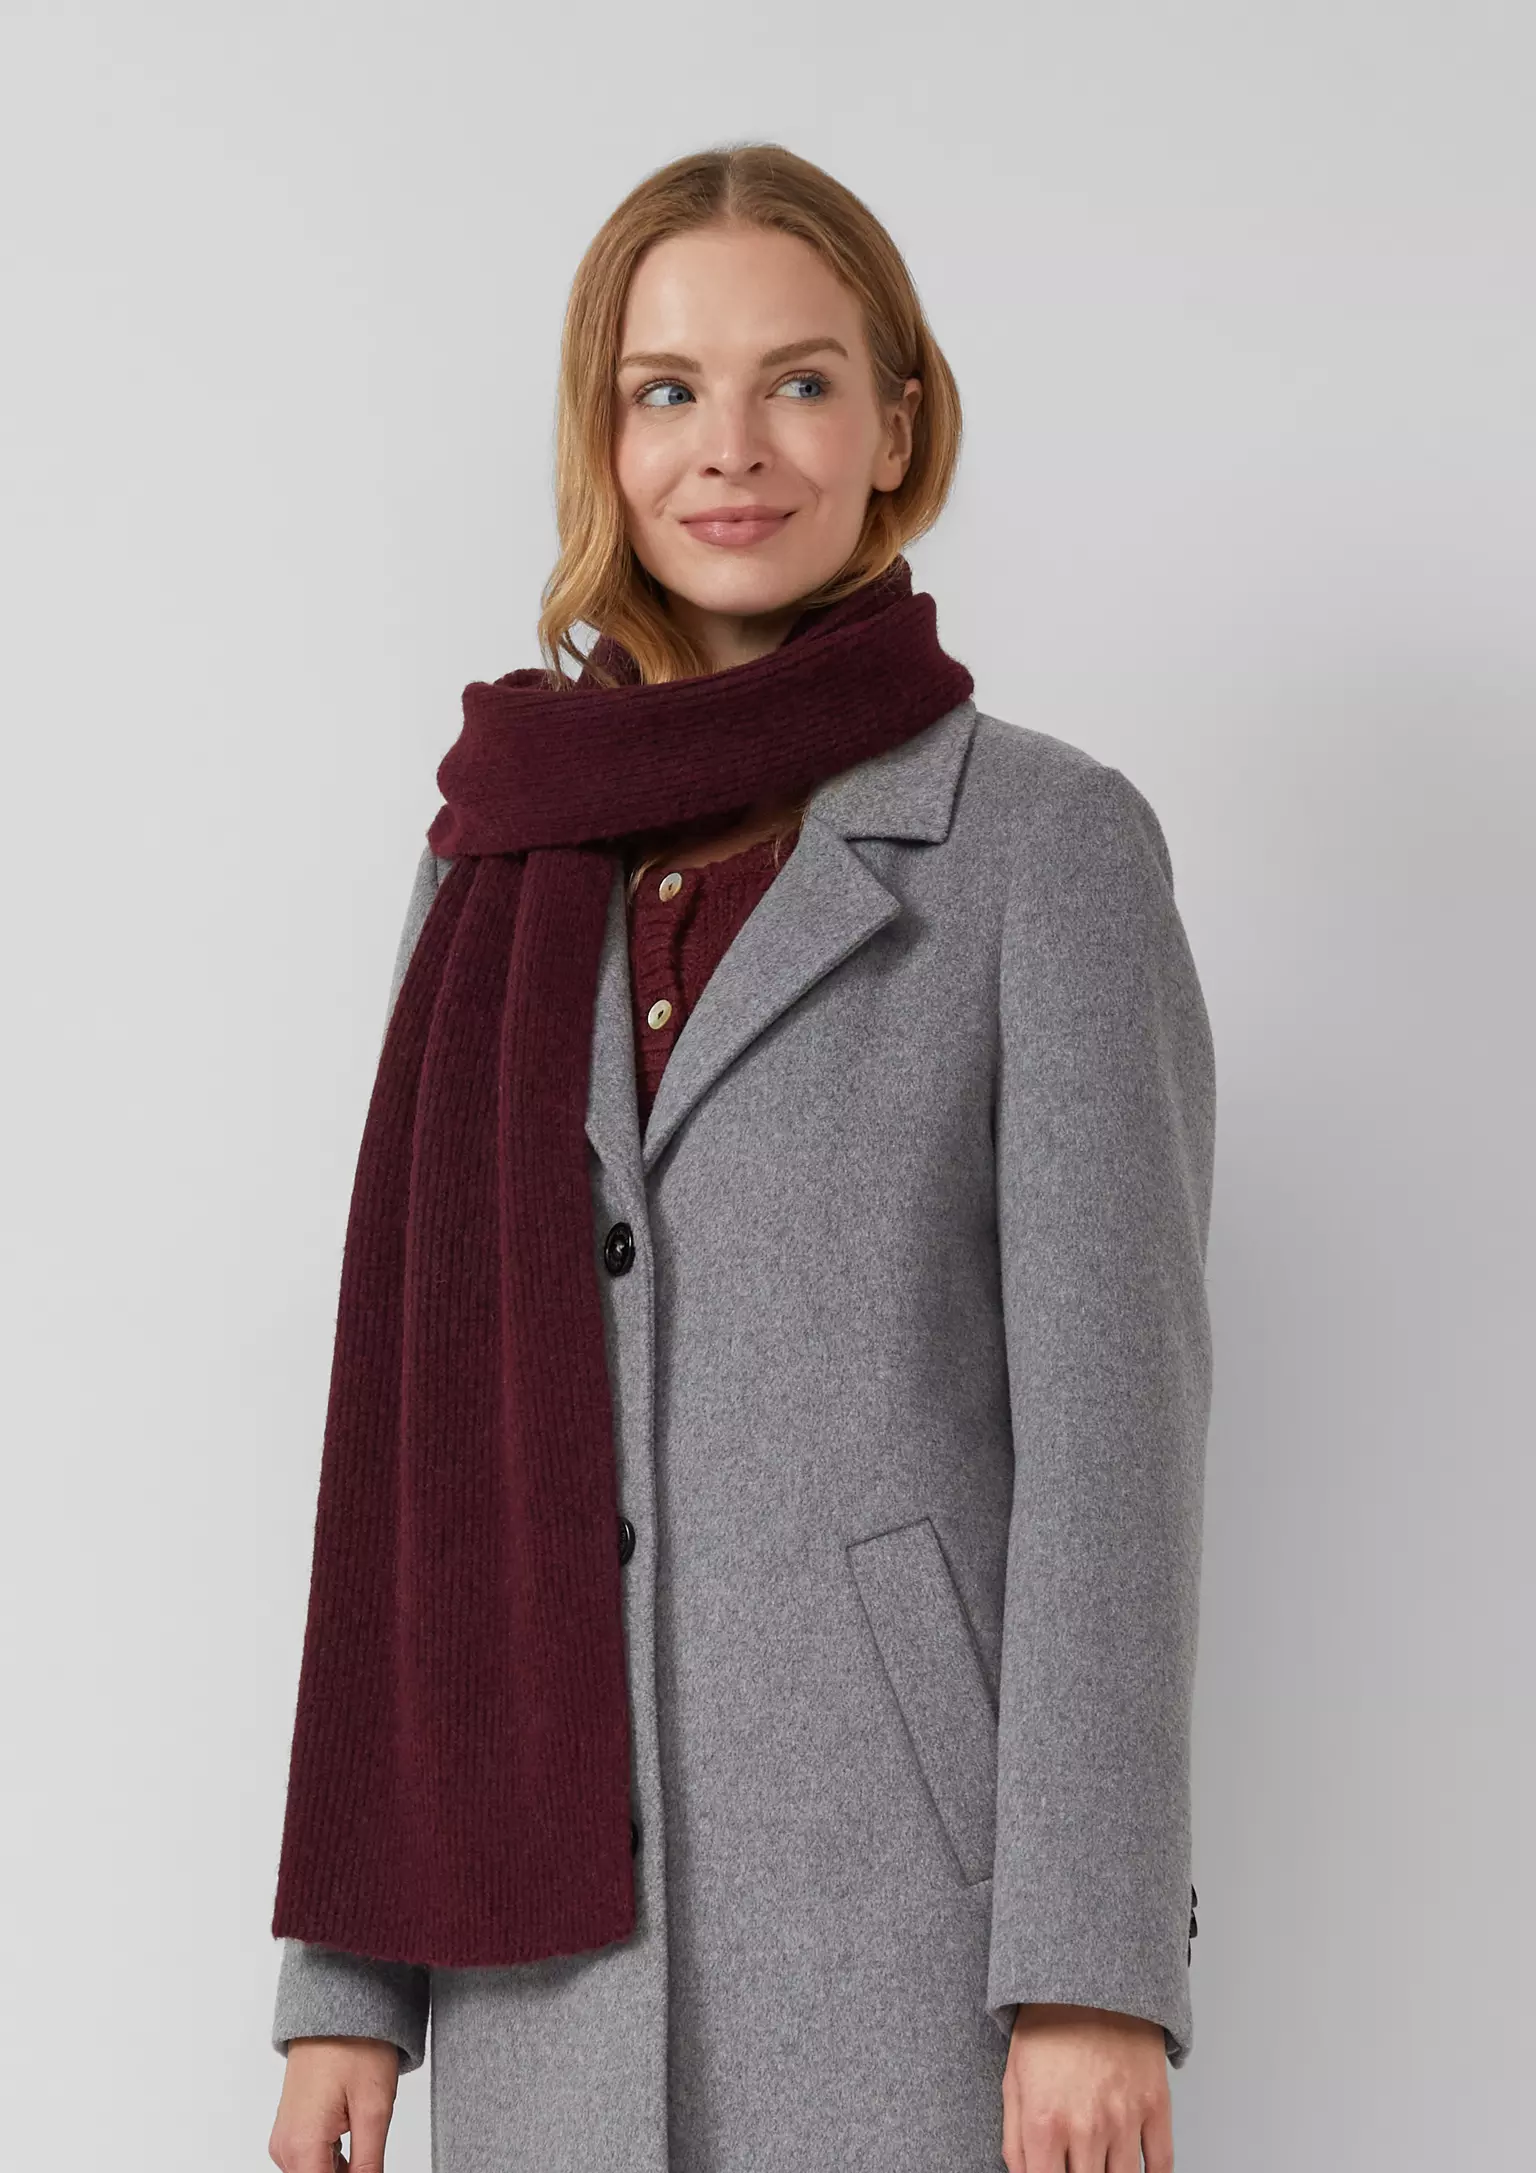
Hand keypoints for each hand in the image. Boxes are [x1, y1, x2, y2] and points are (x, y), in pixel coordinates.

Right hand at [268, 2036, 401, 2172]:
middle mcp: (284, 2146)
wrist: (337, 2005)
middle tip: (369, 2151)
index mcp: (301, 2146)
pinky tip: (353, 2137)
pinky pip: (310, 2159)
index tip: (369, 2168)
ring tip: (364, 2141)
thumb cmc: (355, 2045)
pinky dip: (332, 2159)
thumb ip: (369, 2166)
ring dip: (341, 2171)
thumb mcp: (374, 2110)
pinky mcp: (292, 2127)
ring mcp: (285, 2136)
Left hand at [1002, 2003, 1172, 2172]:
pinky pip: (1161, 2164)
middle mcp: (1086, 2127)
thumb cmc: (1047, 2026)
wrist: (1089, 1980)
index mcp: (1044, 2123)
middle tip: (1079, 2164)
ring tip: (1101, 2164)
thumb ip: (1015, 2142)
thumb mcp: (1014, 2081)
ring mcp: (1124, 2118)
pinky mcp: (1155, 2105)